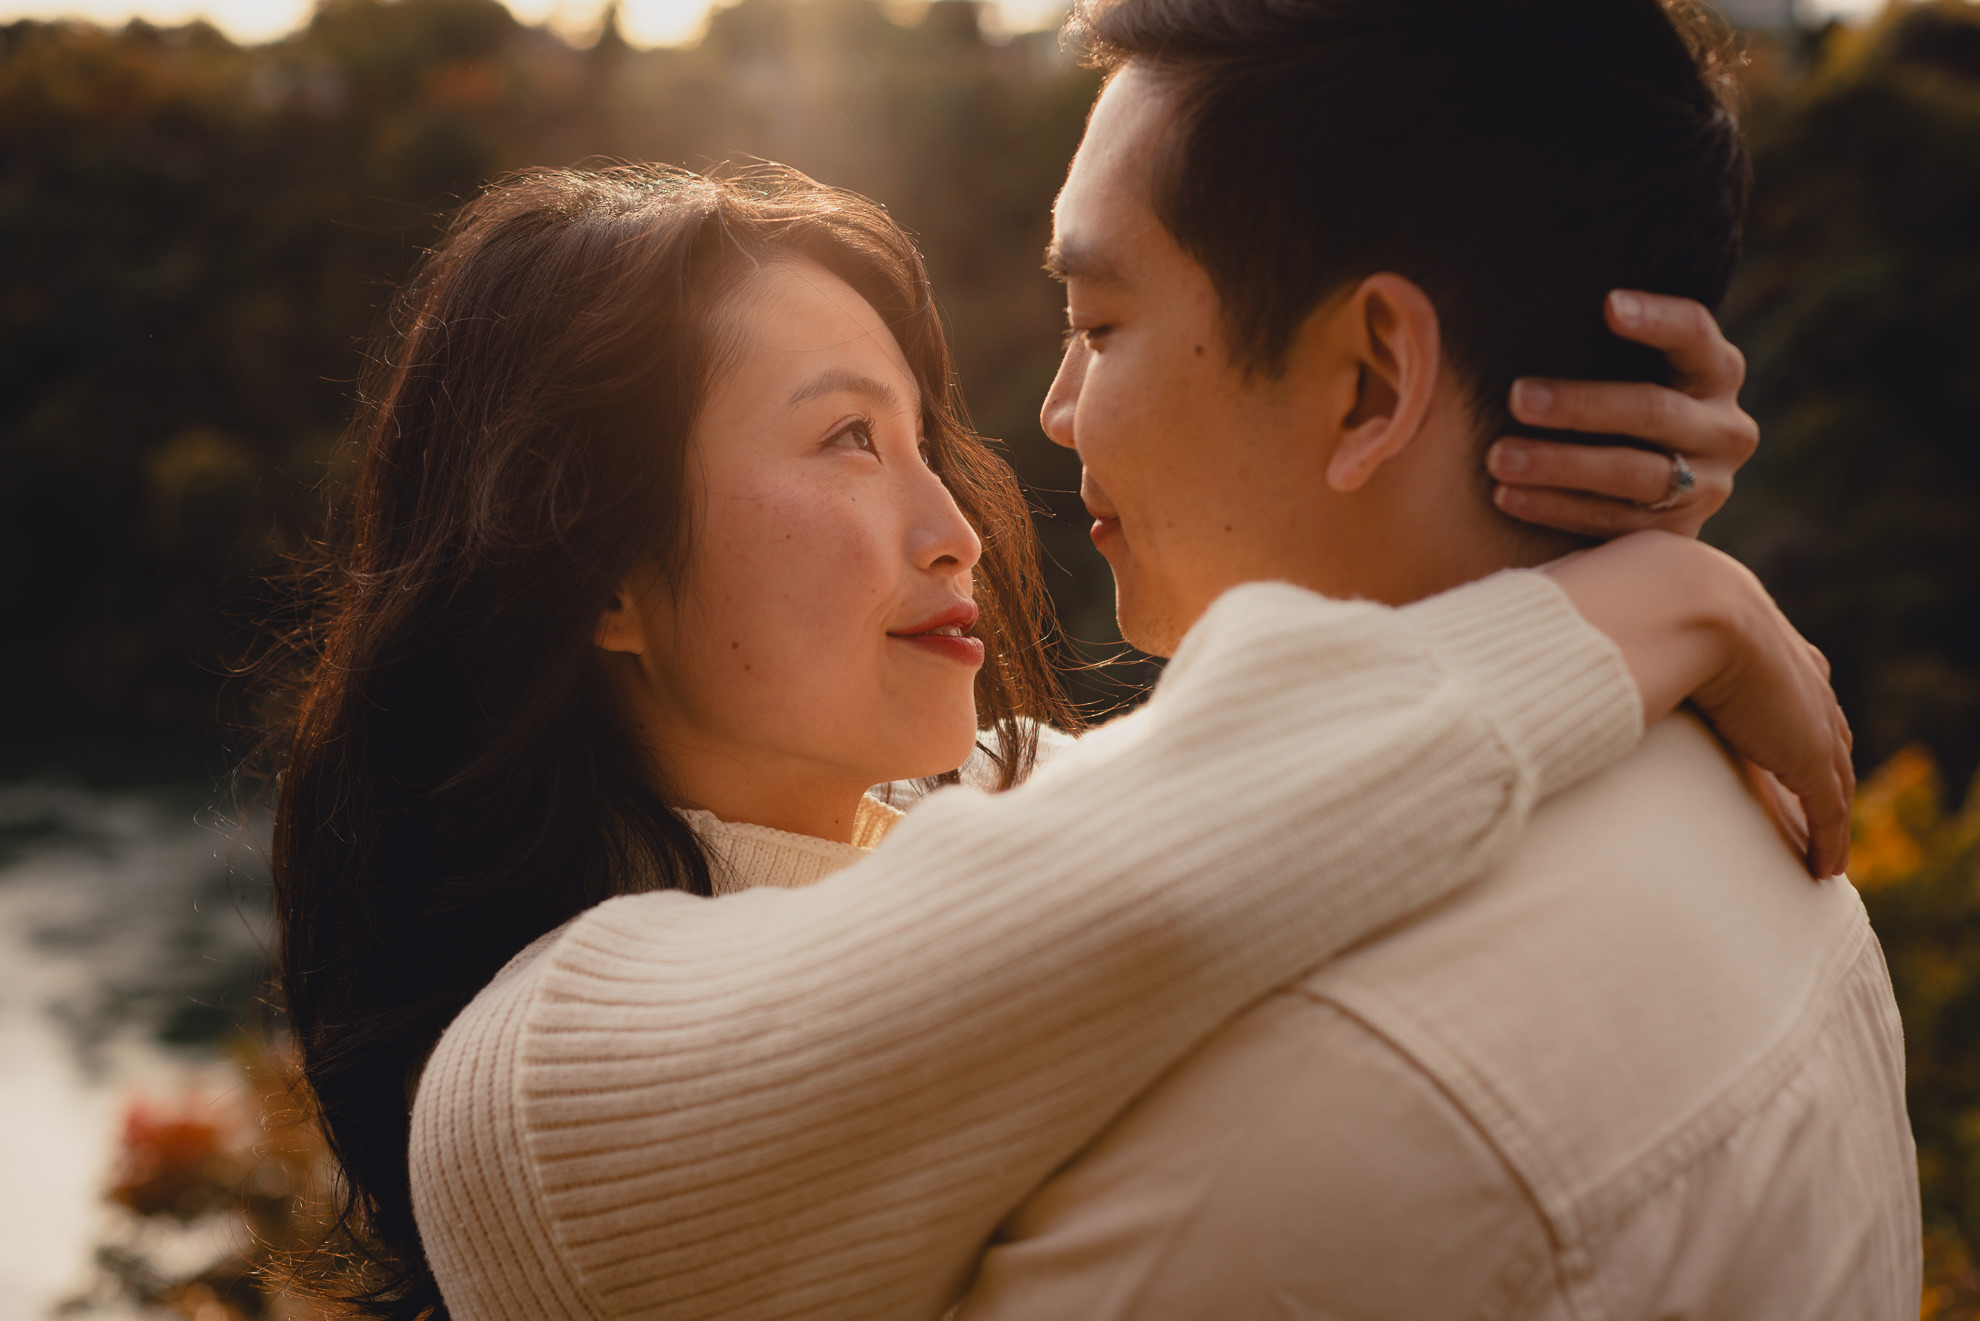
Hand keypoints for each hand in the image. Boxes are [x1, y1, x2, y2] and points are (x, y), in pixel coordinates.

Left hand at [1487, 290, 1757, 539]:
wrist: (1647, 492)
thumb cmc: (1614, 405)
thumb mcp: (1625, 370)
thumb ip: (1593, 340)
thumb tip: (1512, 282)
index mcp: (1716, 370)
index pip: (1694, 332)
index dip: (1656, 319)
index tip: (1607, 305)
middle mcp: (1724, 427)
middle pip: (1654, 410)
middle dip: (1581, 404)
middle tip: (1517, 398)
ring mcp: (1708, 484)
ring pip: (1633, 473)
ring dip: (1560, 465)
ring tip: (1498, 458)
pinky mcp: (1678, 532)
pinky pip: (1614, 521)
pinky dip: (1557, 508)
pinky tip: (1507, 496)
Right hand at [1547, 532, 1852, 879]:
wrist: (1658, 605)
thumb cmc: (1598, 601)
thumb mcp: (1588, 607)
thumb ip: (1567, 624)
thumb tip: (1502, 627)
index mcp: (1729, 609)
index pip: (1769, 661)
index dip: (1772, 695)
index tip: (1766, 723)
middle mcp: (1777, 652)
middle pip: (1811, 711)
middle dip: (1814, 750)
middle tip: (1811, 786)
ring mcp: (1797, 701)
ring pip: (1827, 762)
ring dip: (1827, 804)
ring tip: (1821, 845)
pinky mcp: (1803, 745)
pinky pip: (1827, 801)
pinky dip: (1830, 835)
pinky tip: (1823, 869)